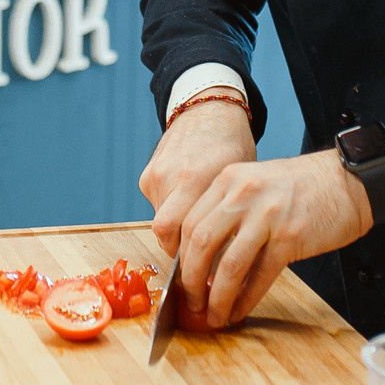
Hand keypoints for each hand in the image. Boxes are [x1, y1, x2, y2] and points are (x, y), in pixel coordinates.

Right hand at [140, 98, 258, 256]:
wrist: (208, 111)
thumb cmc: (233, 147)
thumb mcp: (238, 182)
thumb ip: (227, 215)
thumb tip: (226, 262)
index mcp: (198, 178)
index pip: (183, 235)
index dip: (193, 259)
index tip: (207, 274)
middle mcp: (172, 177)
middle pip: (164, 233)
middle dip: (179, 253)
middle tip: (198, 266)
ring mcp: (156, 175)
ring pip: (161, 221)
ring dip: (178, 233)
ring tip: (200, 232)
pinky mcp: (147, 175)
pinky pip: (158, 206)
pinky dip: (172, 213)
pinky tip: (189, 205)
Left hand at [175, 149, 372, 326]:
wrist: (348, 182)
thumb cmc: (302, 188)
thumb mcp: (255, 185)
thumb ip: (228, 209)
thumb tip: (201, 256)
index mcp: (228, 179)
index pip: (189, 221)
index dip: (179, 255)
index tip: (178, 277)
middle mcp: (242, 194)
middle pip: (201, 242)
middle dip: (190, 279)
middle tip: (190, 301)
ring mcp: (267, 216)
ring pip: (228, 264)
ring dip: (217, 296)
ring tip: (213, 314)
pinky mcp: (290, 237)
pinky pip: (260, 275)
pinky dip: (246, 298)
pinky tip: (239, 310)